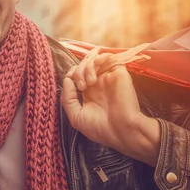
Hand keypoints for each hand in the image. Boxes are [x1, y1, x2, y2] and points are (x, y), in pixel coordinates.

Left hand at [61, 49, 160, 165]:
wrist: (122, 132)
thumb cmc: (101, 128)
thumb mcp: (76, 117)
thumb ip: (67, 99)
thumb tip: (67, 80)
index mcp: (89, 91)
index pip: (76, 73)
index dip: (70, 74)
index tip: (71, 84)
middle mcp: (98, 82)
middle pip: (82, 65)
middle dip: (77, 72)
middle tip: (81, 86)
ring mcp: (108, 76)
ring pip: (93, 59)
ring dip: (85, 67)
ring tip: (88, 83)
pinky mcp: (119, 72)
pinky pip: (108, 57)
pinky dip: (97, 60)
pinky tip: (94, 77)